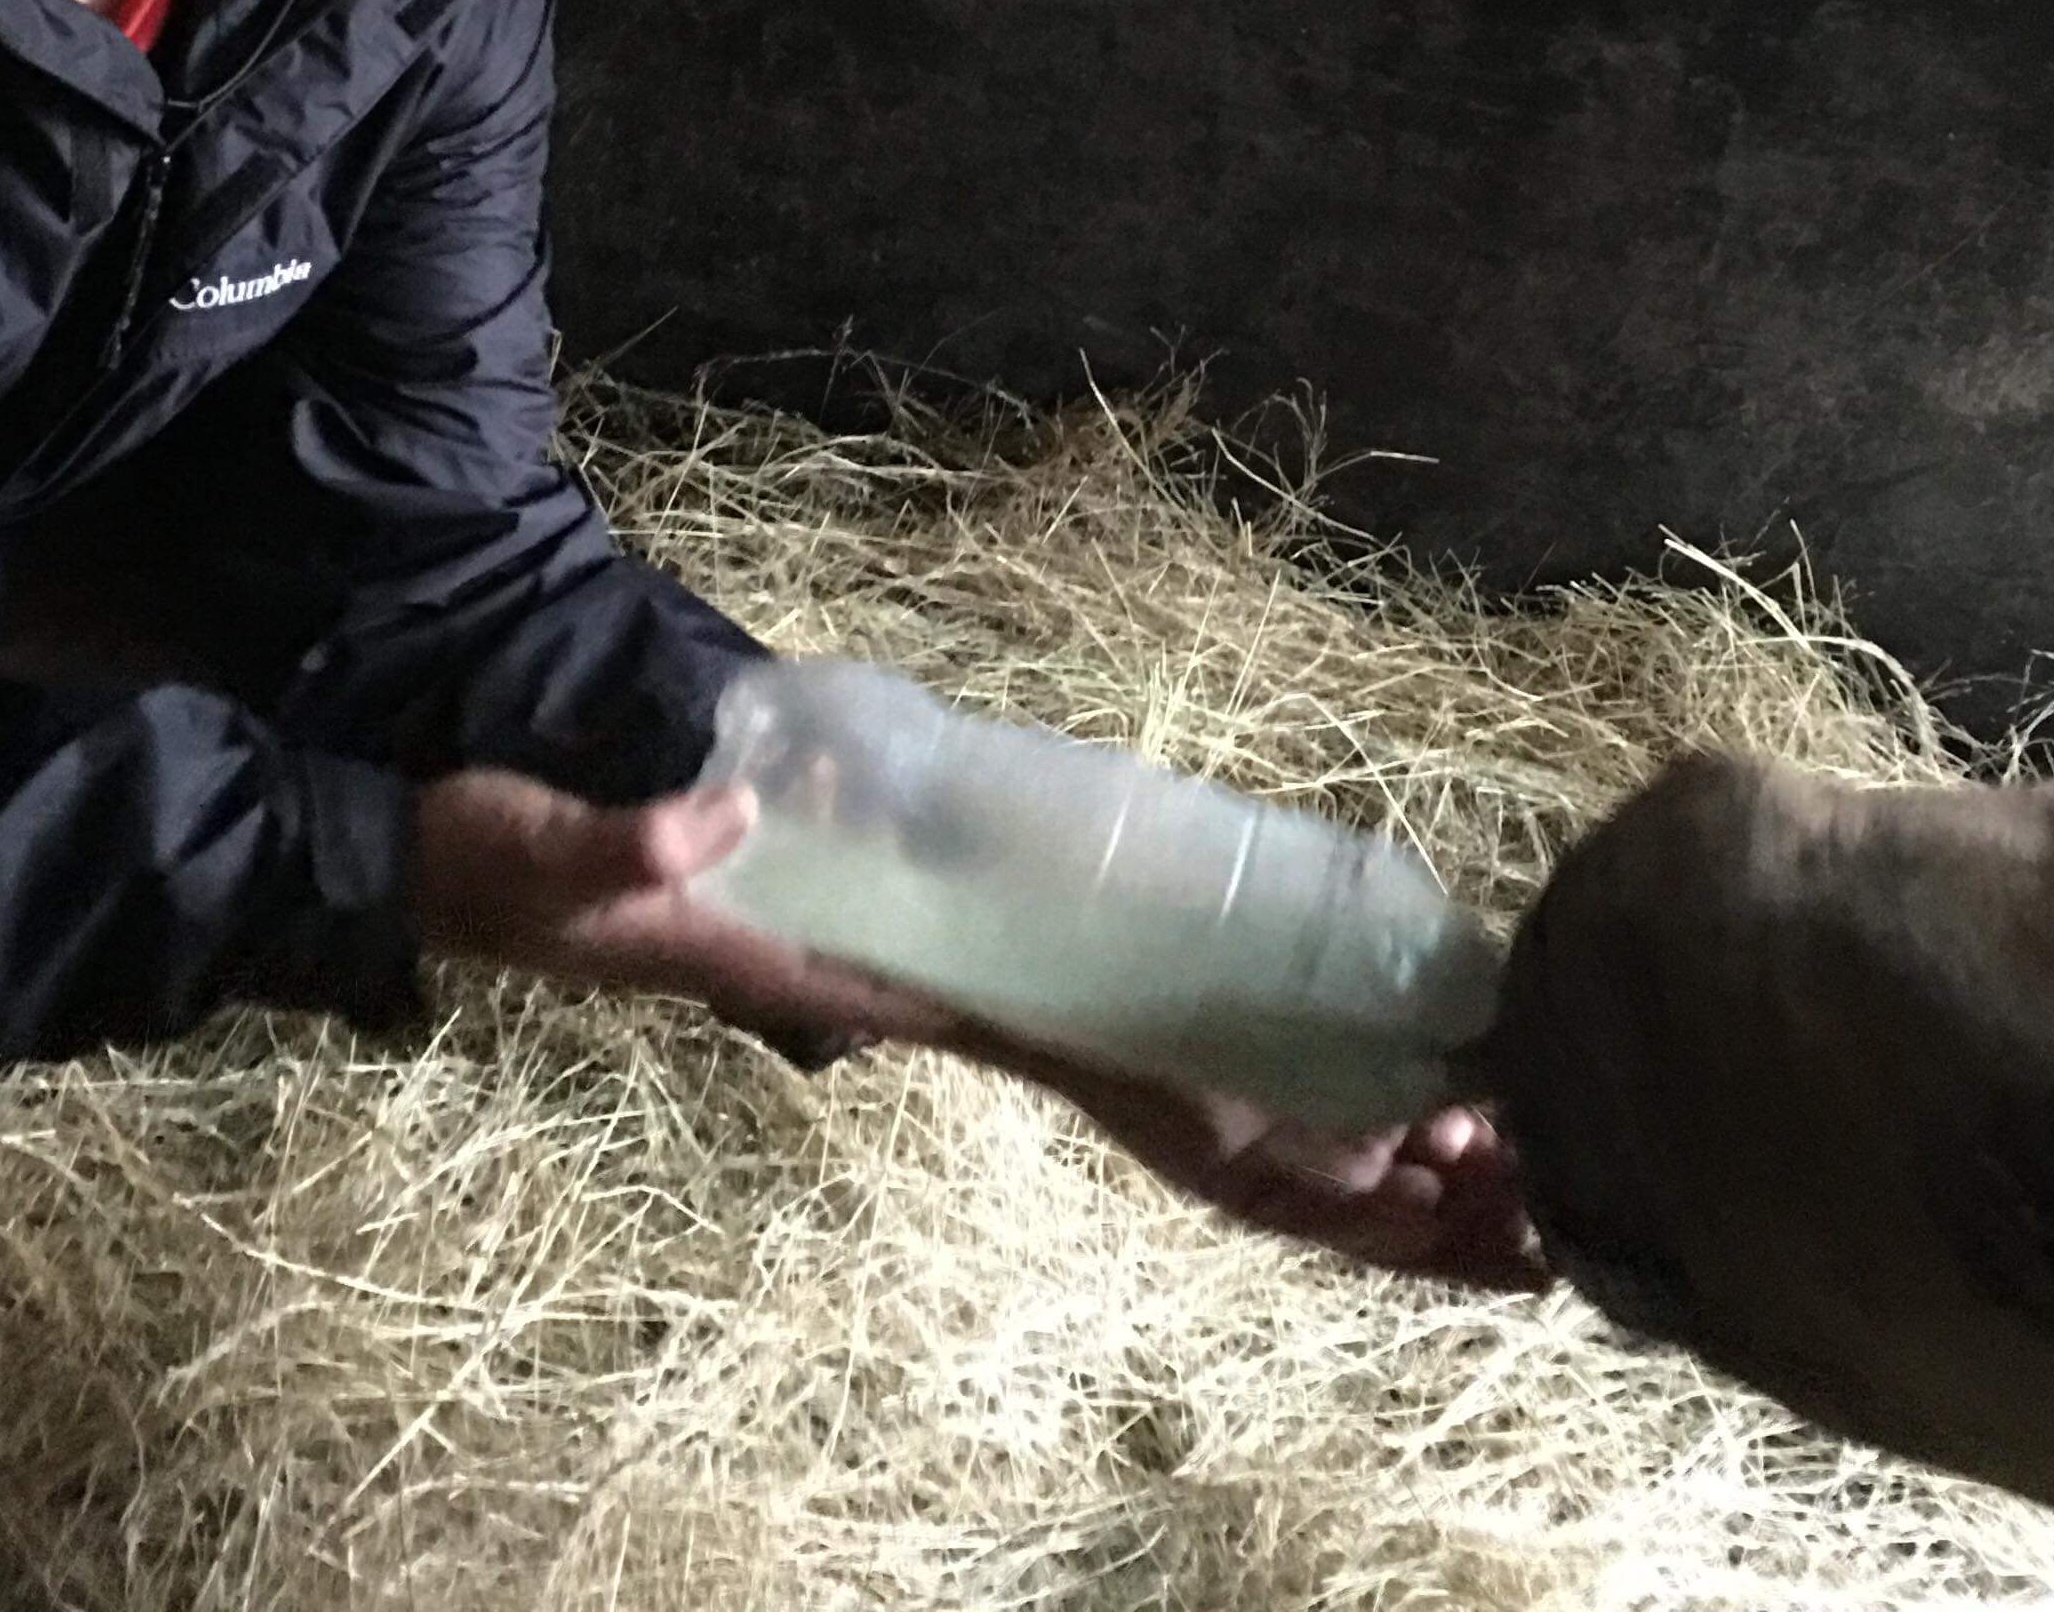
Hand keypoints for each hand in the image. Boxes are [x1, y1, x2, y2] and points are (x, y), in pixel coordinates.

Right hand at [410, 766, 960, 1053]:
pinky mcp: (651, 885)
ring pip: (798, 931)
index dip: (908, 1000)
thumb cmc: (473, 857)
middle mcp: (696, 945)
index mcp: (691, 946)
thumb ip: (637, 837)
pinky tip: (832, 827)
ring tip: (944, 898)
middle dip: (908, 973)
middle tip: (1000, 959)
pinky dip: (809, 873)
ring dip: (865, 925)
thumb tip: (741, 814)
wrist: (390, 865)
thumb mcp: (550, 846)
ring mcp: (673, 921)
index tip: (994, 1012)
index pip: (823, 984)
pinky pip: (756, 891)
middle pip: (827, 970)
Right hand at [419, 771, 1550, 1290]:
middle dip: (1378, 1204)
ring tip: (1523, 1177)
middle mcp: (993, 1023)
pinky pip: (1166, 1039)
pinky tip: (1386, 1079)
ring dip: (1362, 1163)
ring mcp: (1004, 995)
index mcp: (929, 1002)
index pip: (1128, 1094)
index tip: (1418, 1178)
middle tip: (1551, 1221)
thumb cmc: (519, 851)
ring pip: (1213, 1110)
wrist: (501, 832)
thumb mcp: (542, 851)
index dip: (1273, 1145)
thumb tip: (694, 831)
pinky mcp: (1002, 951)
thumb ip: (612, 847)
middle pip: (1216, 1143)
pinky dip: (1283, 1079)